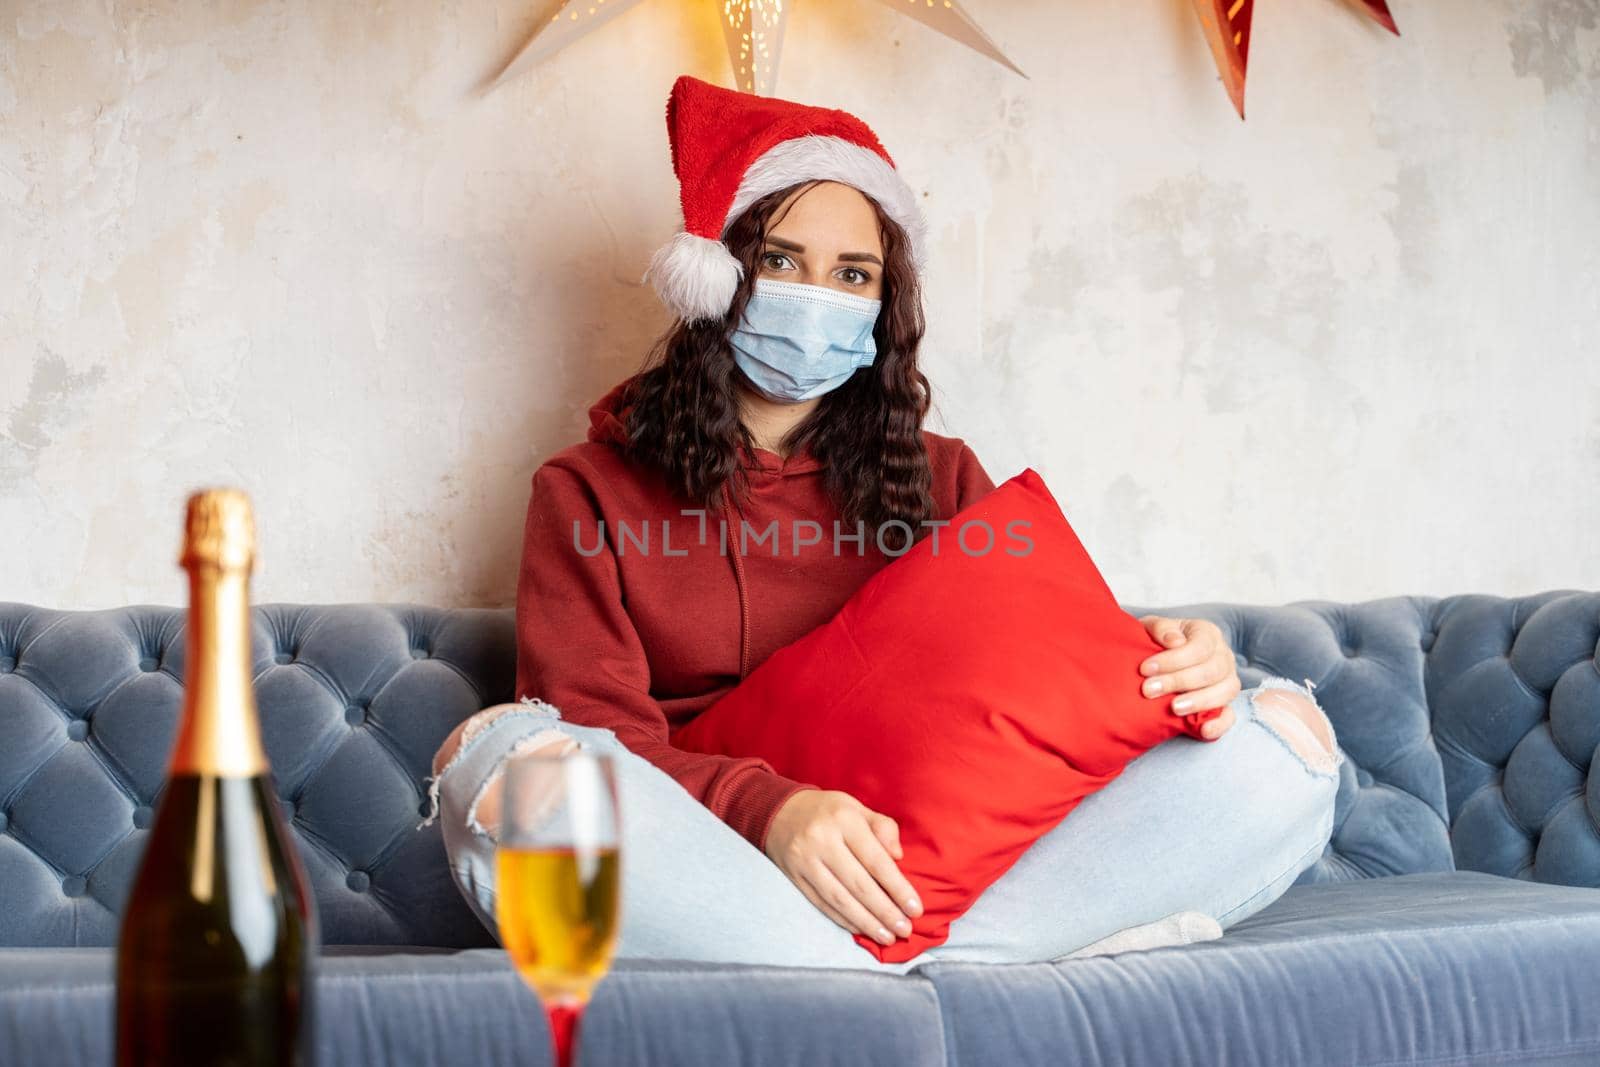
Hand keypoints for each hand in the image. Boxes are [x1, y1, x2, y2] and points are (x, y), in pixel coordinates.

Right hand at [763, 789, 923, 946]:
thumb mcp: (858, 809)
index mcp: (844, 820)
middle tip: (905, 930)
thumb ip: (883, 828)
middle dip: (885, 911)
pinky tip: (862, 929)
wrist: (779, 812)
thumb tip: (899, 857)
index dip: (898, 888)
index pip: (876, 860)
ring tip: (887, 937)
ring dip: (866, 922)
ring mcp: (805, 861)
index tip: (916, 909)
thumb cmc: (830, 813)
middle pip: (859, 884)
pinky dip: (844, 920)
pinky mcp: (794, 877)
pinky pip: (822, 904)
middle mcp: (822, 840)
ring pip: (840, 899)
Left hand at [1136, 615, 1242, 739]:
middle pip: (1210, 671)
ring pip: (1224, 692)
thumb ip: (1161, 628)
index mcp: (1207, 634)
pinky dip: (1219, 724)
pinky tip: (1203, 730)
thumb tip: (1174, 641)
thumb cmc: (1155, 642)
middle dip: (1178, 682)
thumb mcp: (1152, 629)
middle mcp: (1223, 656)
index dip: (1173, 660)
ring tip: (1173, 708)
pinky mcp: (1225, 704)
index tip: (1145, 669)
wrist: (1156, 662)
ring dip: (1198, 702)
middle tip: (1148, 690)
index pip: (1199, 647)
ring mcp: (1227, 681)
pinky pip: (1230, 716)